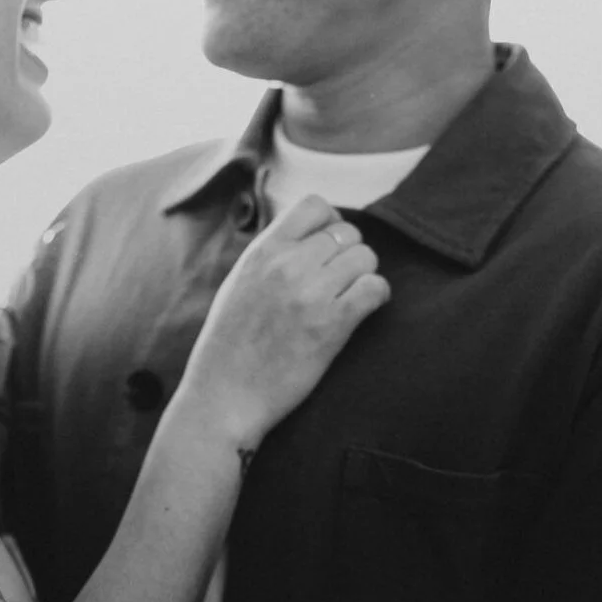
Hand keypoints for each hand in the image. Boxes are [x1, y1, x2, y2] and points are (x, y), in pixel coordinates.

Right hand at [170, 193, 389, 451]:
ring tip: (352, 295)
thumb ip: (271, 256)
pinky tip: (365, 309)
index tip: (329, 246)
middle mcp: (287, 265)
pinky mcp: (332, 324)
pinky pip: (375, 288)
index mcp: (263, 251)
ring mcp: (311, 293)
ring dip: (365, 274)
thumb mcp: (240, 283)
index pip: (314, 205)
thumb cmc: (229, 346)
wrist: (224, 396)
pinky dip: (377, 296)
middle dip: (350, 253)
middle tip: (342, 280)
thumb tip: (306, 236)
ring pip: (366, 257)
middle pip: (347, 232)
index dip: (331, 222)